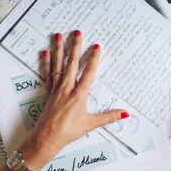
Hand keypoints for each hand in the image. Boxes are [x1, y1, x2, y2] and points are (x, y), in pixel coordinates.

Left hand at [19, 30, 128, 170]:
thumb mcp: (90, 124)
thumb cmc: (68, 131)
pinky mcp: (48, 92)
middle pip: (72, 63)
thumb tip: (124, 114)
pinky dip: (46, 62)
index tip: (96, 46)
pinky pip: (47, 74)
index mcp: (78, 95)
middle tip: (77, 33)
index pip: (88, 73)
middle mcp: (67, 88)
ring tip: (59, 35)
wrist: (46, 138)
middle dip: (75, 47)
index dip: (93, 59)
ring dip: (59, 49)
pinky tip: (45, 52)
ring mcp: (56, 89)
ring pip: (58, 65)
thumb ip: (109, 117)